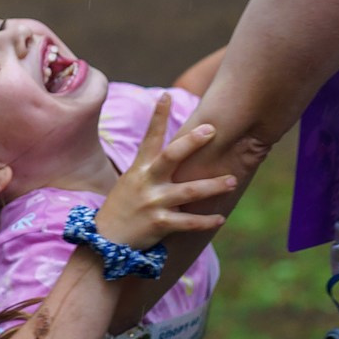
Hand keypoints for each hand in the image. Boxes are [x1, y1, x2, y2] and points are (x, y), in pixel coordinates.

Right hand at [94, 94, 233, 252]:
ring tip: (232, 181)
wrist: (106, 242)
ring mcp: (153, 203)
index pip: (150, 138)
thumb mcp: (131, 182)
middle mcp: (146, 182)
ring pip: (189, 191)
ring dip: (213, 186)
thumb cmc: (124, 208)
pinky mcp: (159, 224)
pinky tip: (221, 218)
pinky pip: (188, 222)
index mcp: (140, 168)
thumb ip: (152, 168)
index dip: (157, 116)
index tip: (166, 96)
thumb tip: (177, 153)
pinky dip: (206, 221)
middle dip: (192, 142)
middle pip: (171, 156)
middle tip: (212, 130)